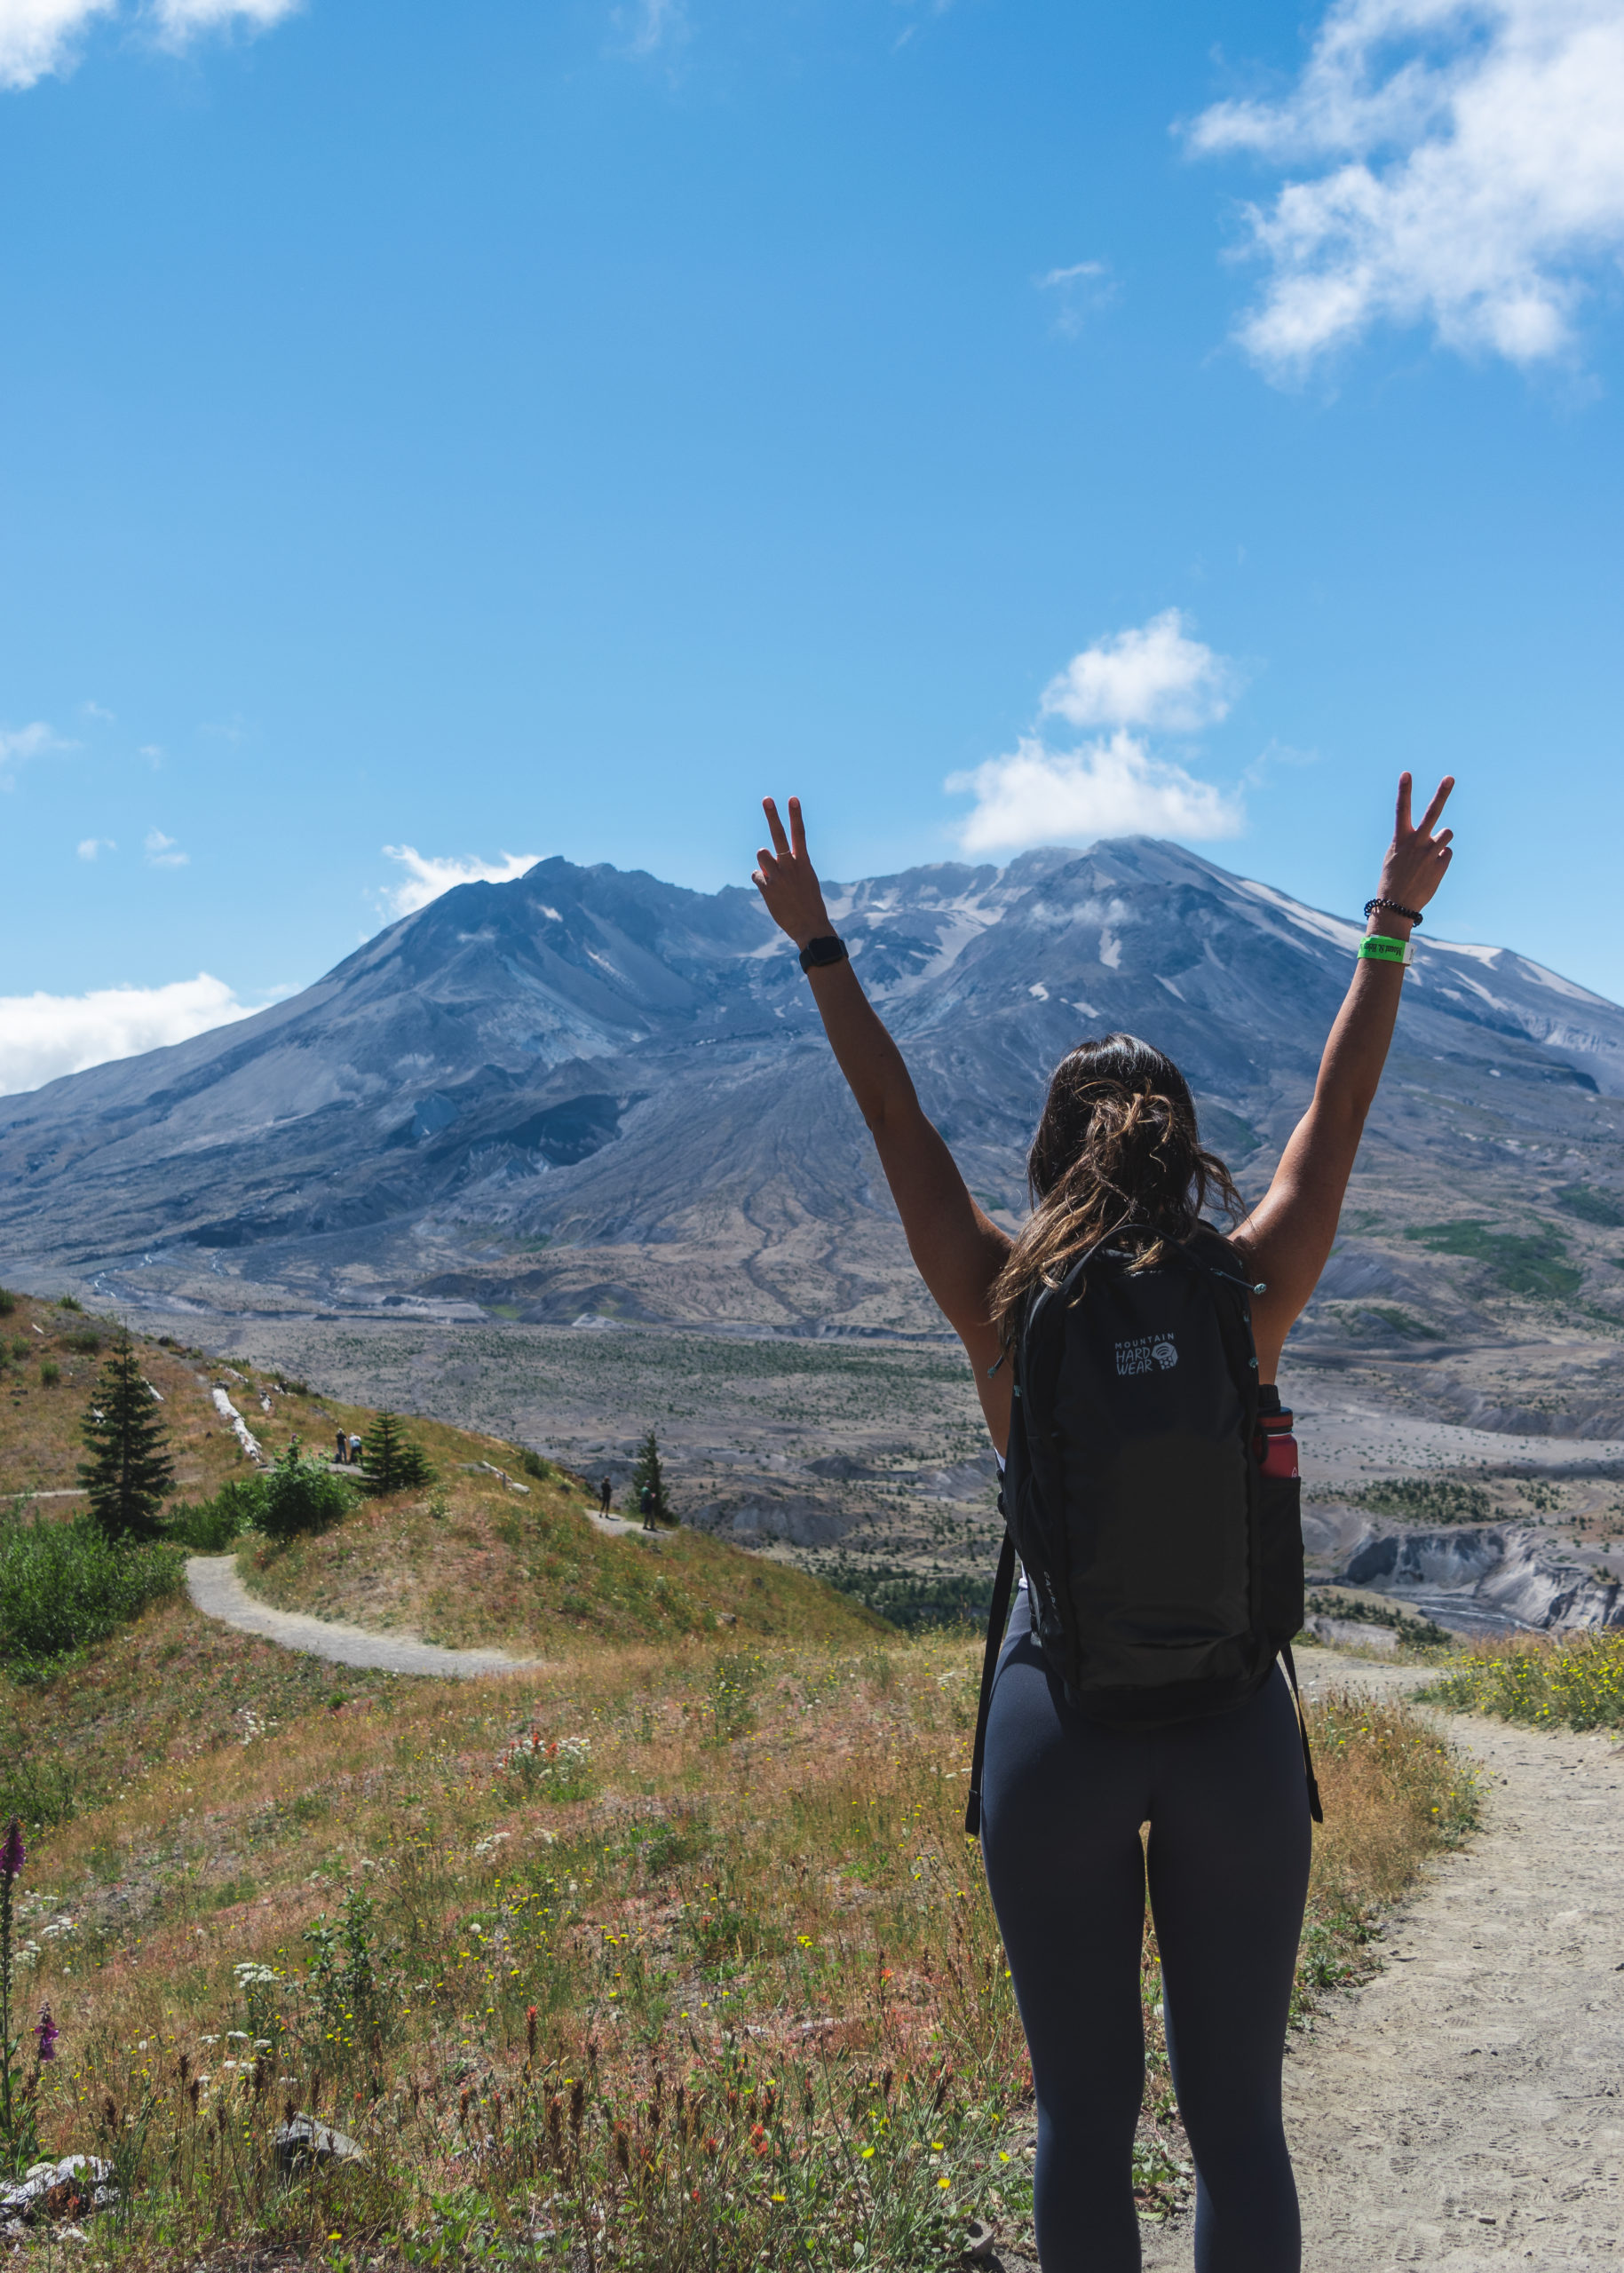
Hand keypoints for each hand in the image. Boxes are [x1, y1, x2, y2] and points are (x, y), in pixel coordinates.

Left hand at [753, 796, 833, 948]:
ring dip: (763, 861)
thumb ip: (788, 867)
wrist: (810, 926)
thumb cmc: (808, 903)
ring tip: (771, 872)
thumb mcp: (805, 880)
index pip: (799, 833)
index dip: (795, 815)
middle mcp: (791, 866)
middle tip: (767, 799)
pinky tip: (771, 891)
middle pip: (779, 836)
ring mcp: (779, 876)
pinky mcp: (767, 888)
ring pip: (761, 854)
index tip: (792, 798)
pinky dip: (761, 881)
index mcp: (803, 862)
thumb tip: (766, 863)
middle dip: (773, 816)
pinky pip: (756, 876)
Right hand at [1373, 772, 1454, 926]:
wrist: (1397, 905)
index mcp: (1401, 839)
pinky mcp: (1441, 864)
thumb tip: (1440, 837)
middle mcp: (1417, 843)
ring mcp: (1430, 853)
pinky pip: (1447, 852)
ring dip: (1442, 839)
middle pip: (1432, 813)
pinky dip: (1441, 858)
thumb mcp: (1395, 856)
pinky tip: (1431, 869)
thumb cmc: (1393, 879)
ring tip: (1431, 852)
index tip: (1406, 773)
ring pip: (1447, 833)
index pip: (1401, 810)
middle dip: (1441, 794)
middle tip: (1450, 778)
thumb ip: (1413, 842)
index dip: (1404, 791)